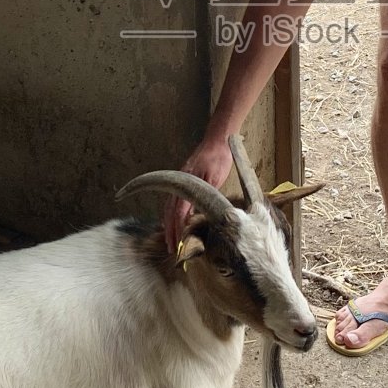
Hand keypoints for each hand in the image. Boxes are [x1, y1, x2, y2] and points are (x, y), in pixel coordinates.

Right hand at [163, 133, 233, 253]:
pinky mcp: (183, 179)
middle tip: (171, 247)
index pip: (179, 212)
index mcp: (186, 184)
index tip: (177, 243)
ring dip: (169, 223)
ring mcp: (179, 180)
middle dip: (170, 230)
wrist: (217, 139)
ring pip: (169, 206)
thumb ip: (206, 195)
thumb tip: (199, 215)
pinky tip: (175, 220)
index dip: (177, 229)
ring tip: (170, 238)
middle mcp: (178, 183)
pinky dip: (171, 213)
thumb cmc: (219, 158)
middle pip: (170, 212)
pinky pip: (173, 200)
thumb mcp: (216, 178)